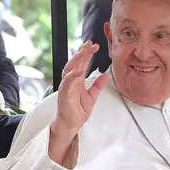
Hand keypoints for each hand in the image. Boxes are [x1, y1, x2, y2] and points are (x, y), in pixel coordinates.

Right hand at [48, 41, 108, 164]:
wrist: (71, 125)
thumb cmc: (77, 111)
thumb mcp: (92, 96)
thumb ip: (97, 85)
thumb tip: (105, 75)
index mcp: (77, 80)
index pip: (81, 63)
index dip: (86, 53)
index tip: (93, 45)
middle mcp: (70, 81)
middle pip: (75, 63)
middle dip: (82, 53)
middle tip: (90, 44)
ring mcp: (66, 87)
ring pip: (70, 69)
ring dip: (77, 60)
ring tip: (85, 52)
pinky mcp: (64, 95)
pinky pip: (67, 83)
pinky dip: (72, 76)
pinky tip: (78, 71)